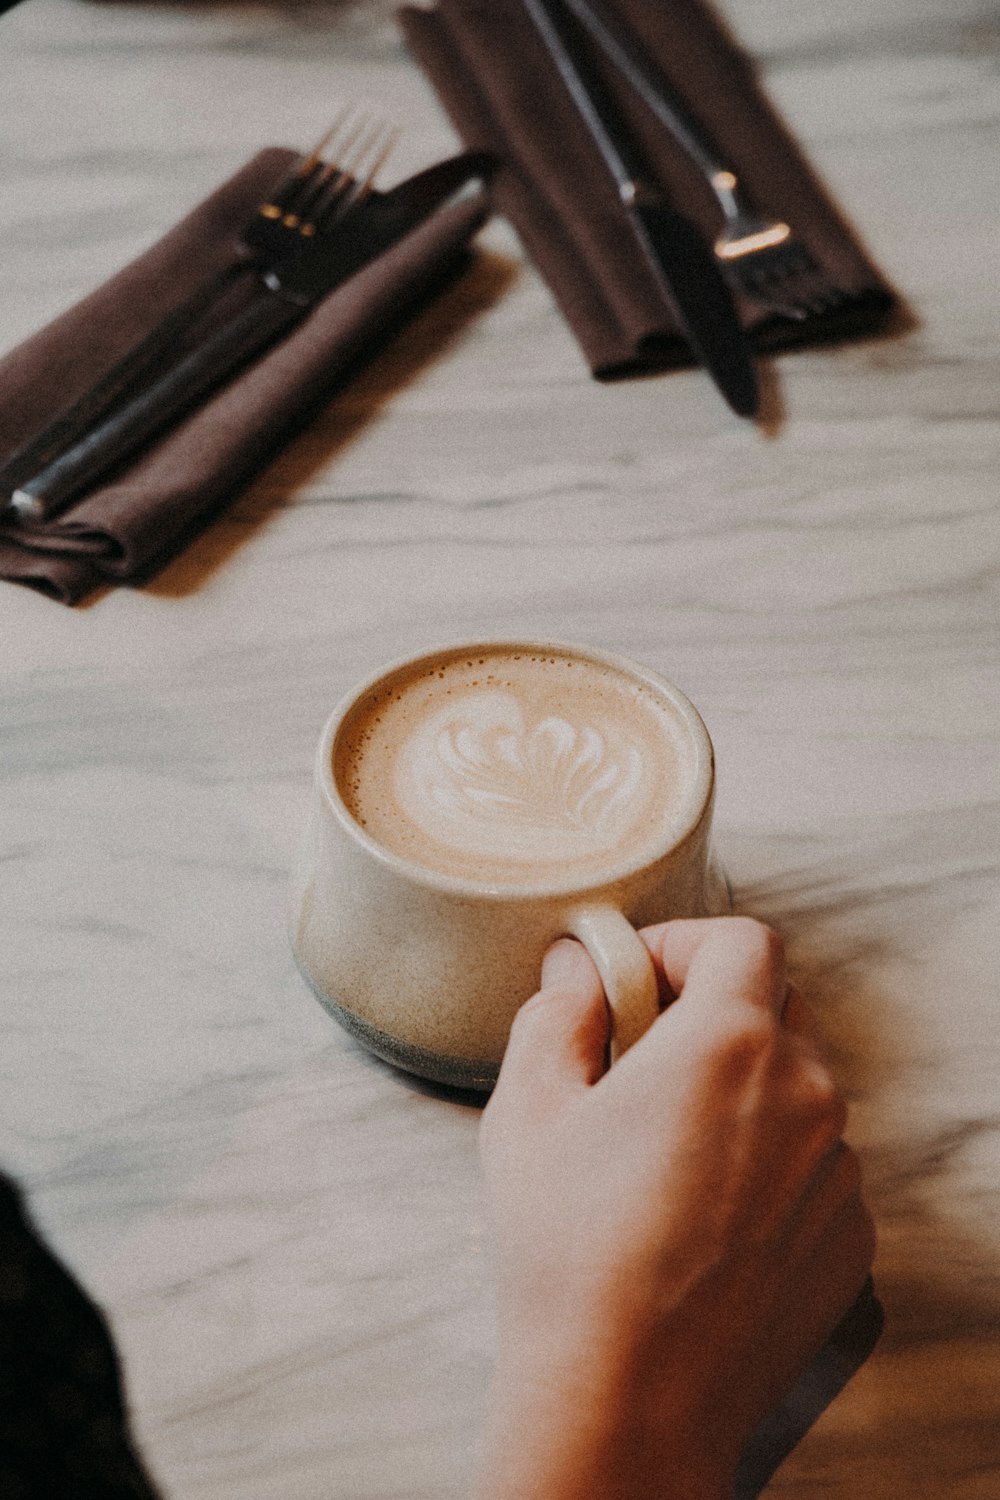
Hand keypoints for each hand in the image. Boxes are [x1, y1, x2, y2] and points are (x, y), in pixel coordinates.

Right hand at [475, 917, 874, 1499]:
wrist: (628, 1401)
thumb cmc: (569, 1253)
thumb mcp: (528, 1112)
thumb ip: (556, 1014)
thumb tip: (576, 968)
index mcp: (728, 1043)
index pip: (744, 940)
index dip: (687, 943)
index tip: (639, 979)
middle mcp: (804, 1093)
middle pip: (777, 1007)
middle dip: (712, 1011)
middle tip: (641, 1057)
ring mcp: (834, 1169)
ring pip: (797, 1088)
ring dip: (741, 1089)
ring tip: (666, 1149)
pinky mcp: (847, 1235)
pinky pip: (813, 1164)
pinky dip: (768, 1162)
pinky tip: (702, 1214)